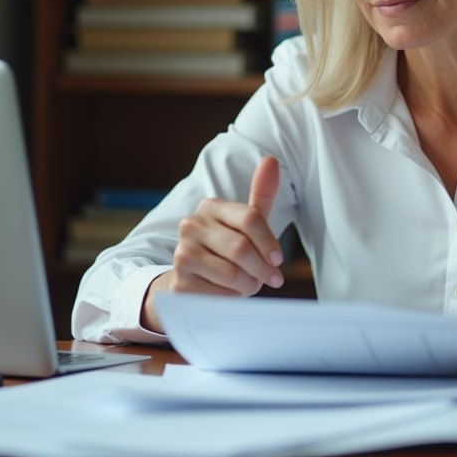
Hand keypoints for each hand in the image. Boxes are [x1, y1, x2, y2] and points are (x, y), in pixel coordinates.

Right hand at [141, 156, 284, 331]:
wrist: (192, 280)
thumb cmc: (227, 248)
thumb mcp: (246, 223)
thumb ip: (261, 194)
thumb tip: (271, 159)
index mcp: (211, 206)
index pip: (250, 217)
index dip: (269, 241)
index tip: (277, 259)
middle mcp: (192, 225)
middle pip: (242, 247)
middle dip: (262, 268)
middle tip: (269, 278)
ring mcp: (182, 252)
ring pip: (233, 273)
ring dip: (249, 284)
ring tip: (248, 284)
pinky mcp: (179, 281)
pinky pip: (220, 293)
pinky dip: (232, 297)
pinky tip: (227, 292)